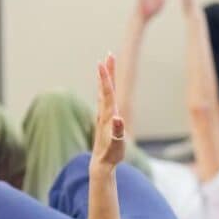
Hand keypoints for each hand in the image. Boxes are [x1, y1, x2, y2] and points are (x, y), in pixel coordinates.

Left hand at [93, 54, 126, 169]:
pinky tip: (106, 86)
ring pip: (104, 92)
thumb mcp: (117, 145)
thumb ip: (117, 132)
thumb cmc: (111, 156)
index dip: (105, 78)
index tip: (102, 63)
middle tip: (109, 55)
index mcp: (107, 116)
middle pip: (106, 88)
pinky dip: (105, 88)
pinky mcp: (104, 120)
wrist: (100, 164)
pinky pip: (105, 99)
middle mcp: (103, 113)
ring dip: (106, 78)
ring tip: (106, 65)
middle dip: (108, 72)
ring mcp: (102, 116)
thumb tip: (118, 119)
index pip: (107, 93)